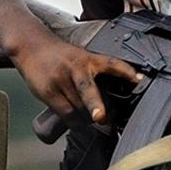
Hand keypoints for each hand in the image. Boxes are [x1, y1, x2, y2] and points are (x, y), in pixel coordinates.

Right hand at [11, 29, 141, 126]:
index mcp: (88, 58)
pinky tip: (78, 124)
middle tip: (101, 117)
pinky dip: (74, 122)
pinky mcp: (49, 91)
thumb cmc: (59, 56)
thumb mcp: (79, 58)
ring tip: (93, 121)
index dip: (126, 71)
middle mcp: (75, 68)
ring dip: (87, 119)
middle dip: (95, 104)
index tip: (140, 79)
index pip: (111, 63)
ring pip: (77, 108)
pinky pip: (65, 113)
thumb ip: (93, 75)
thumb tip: (106, 108)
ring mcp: (60, 80)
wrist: (31, 45)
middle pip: (87, 89)